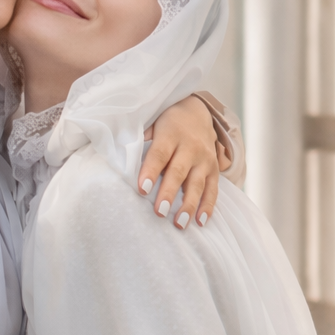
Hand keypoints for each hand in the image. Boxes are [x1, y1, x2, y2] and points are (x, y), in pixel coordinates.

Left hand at [139, 94, 218, 226]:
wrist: (197, 111)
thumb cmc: (167, 124)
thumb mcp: (152, 122)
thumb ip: (140, 139)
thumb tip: (121, 157)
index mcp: (170, 134)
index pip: (159, 154)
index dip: (151, 171)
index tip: (142, 189)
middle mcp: (190, 147)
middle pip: (178, 172)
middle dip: (169, 192)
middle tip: (160, 212)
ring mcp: (204, 159)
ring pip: (197, 184)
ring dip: (189, 205)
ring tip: (179, 223)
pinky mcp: (214, 169)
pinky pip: (212, 190)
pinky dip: (208, 206)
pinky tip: (200, 222)